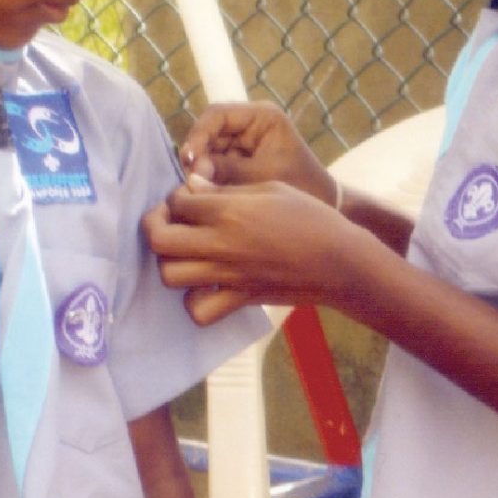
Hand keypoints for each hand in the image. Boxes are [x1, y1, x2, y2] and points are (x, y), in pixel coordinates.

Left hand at [144, 178, 373, 324]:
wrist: (342, 263)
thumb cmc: (311, 218)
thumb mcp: (271, 189)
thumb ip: (226, 189)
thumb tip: (192, 186)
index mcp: (230, 211)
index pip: (177, 201)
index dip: (177, 196)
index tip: (189, 198)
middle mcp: (222, 244)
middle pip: (158, 239)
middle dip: (155, 226)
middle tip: (170, 222)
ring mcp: (229, 275)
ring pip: (169, 275)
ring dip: (170, 263)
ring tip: (186, 254)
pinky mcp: (239, 299)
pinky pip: (199, 311)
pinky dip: (194, 303)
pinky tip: (204, 288)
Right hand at [179, 101, 334, 203]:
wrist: (324, 203)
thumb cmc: (302, 184)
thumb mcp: (263, 176)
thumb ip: (226, 171)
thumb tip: (192, 174)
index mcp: (262, 116)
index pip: (218, 115)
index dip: (198, 134)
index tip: (189, 160)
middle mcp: (249, 123)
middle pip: (209, 131)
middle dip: (198, 155)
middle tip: (192, 180)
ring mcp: (243, 141)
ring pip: (208, 149)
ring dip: (201, 168)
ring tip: (199, 188)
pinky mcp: (239, 158)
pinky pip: (214, 163)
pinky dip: (208, 176)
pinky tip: (206, 190)